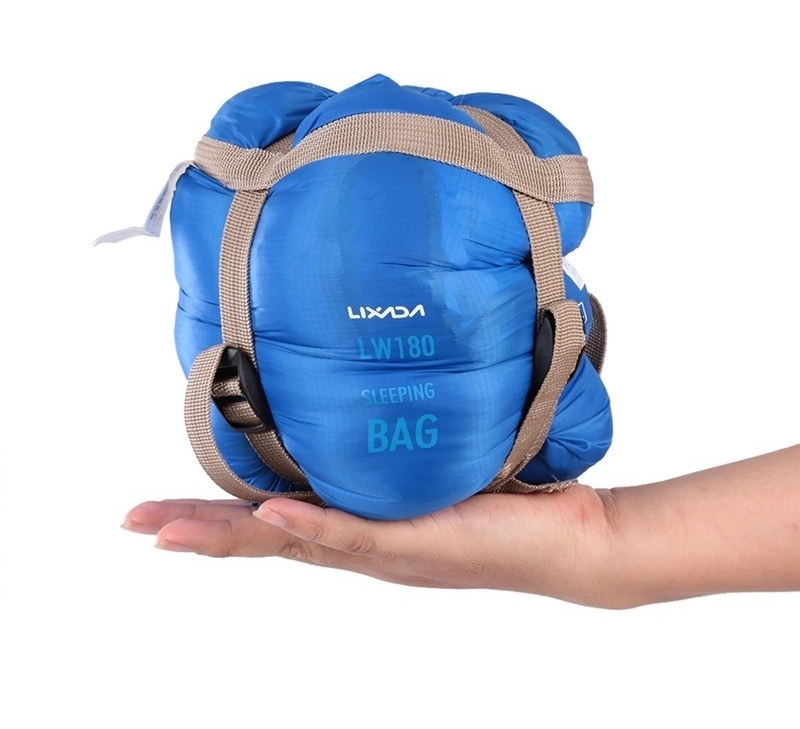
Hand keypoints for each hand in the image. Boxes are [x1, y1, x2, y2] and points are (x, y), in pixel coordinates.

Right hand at [123, 486, 617, 606]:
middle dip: (196, 531)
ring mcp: (387, 550)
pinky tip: (271, 515)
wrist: (571, 539)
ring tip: (169, 529)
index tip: (159, 506)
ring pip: (293, 546)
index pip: (270, 521)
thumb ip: (394, 444)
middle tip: (134, 522)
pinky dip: (312, 528)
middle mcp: (361, 547)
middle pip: (262, 541)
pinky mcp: (421, 543)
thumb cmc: (501, 499)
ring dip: (228, 536)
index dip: (212, 515)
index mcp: (357, 528)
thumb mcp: (431, 465)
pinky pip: (357, 537)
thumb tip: (369, 391)